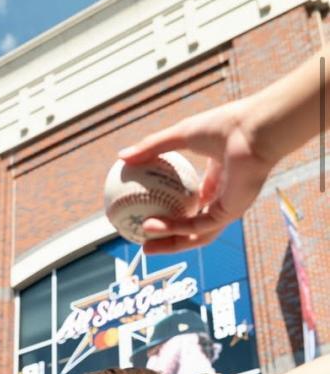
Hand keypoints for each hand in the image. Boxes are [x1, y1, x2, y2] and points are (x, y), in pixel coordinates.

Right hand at [118, 98, 275, 253]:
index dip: (172, 211)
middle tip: (143, 241)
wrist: (252, 129)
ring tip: (145, 247)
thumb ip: (151, 148)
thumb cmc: (224, 126)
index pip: (193, 203)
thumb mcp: (179, 136)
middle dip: (168, 238)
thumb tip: (120, 157)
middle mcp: (223, 197)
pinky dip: (174, 228)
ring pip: (195, 234)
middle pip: (193, 226)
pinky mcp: (230, 213)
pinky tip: (153, 226)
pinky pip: (197, 226)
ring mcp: (227, 207)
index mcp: (216, 179)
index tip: (148, 214)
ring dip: (169, 243)